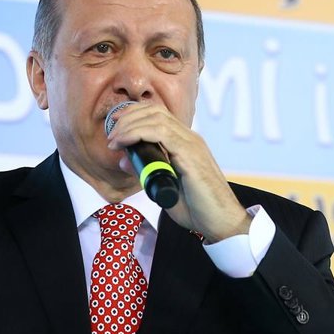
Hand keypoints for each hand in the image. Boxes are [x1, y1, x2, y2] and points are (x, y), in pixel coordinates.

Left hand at [106, 103, 250, 241]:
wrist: (222, 222)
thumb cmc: (198, 209)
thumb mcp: (163, 188)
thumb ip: (145, 174)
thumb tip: (124, 161)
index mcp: (187, 143)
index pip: (158, 115)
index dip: (134, 115)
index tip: (115, 126)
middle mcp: (190, 139)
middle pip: (155, 111)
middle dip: (128, 116)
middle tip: (111, 133)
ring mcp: (192, 144)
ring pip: (156, 118)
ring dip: (130, 125)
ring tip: (114, 139)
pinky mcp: (190, 154)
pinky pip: (161, 132)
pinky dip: (138, 132)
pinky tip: (124, 141)